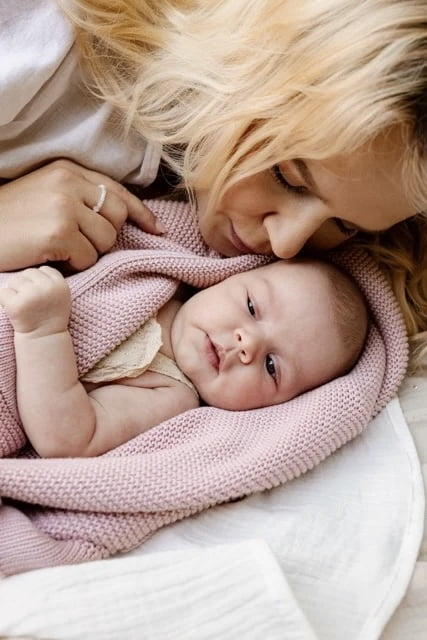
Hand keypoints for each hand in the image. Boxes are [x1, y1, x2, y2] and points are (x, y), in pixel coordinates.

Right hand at [0, 159, 164, 271]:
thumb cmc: (9, 220)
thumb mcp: (45, 194)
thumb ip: (79, 196)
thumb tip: (122, 215)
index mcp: (67, 169)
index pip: (117, 190)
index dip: (140, 212)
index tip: (156, 228)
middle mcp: (68, 182)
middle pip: (117, 217)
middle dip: (105, 237)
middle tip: (77, 244)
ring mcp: (63, 206)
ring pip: (105, 240)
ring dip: (87, 253)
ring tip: (58, 249)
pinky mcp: (58, 232)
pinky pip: (88, 258)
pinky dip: (74, 265)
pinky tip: (51, 258)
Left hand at [0, 266, 70, 335]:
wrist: (44, 339)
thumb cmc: (50, 315)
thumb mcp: (60, 295)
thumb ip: (51, 279)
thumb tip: (32, 259)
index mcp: (60, 285)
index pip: (42, 270)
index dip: (38, 282)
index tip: (41, 296)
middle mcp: (47, 288)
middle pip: (27, 273)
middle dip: (25, 285)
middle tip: (30, 303)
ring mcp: (31, 296)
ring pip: (15, 281)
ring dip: (15, 292)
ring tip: (24, 306)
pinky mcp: (16, 305)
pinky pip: (3, 292)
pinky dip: (5, 300)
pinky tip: (15, 311)